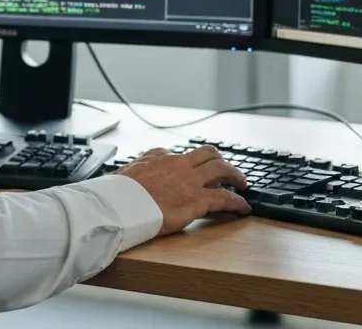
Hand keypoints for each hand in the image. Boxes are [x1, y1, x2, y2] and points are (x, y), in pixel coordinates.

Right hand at [114, 145, 250, 235]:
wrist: (120, 204)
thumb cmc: (118, 194)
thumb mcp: (124, 172)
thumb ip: (136, 167)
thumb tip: (135, 167)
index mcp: (160, 158)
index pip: (183, 155)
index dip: (195, 163)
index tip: (199, 169)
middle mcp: (179, 165)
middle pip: (208, 154)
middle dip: (221, 161)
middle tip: (229, 171)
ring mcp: (190, 181)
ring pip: (222, 169)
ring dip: (235, 175)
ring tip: (243, 183)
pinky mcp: (197, 200)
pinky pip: (225, 198)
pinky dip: (237, 202)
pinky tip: (243, 207)